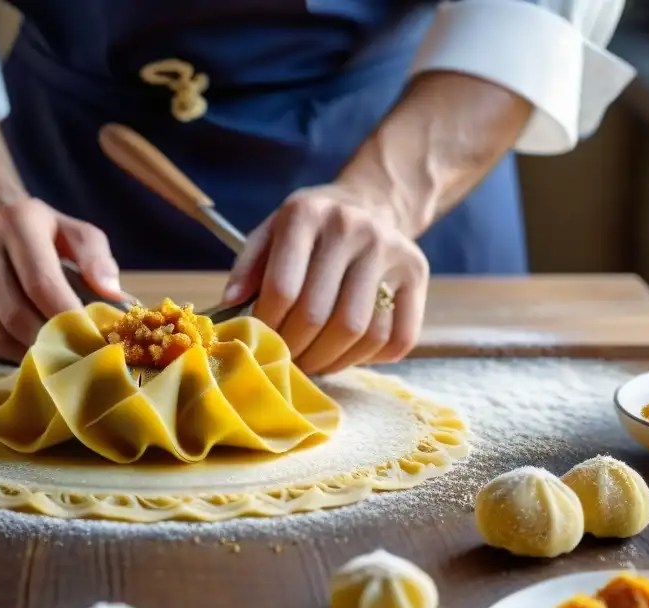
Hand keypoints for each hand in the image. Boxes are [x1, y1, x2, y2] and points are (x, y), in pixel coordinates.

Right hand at [0, 198, 121, 359]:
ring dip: (28, 353)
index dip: (67, 319)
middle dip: (50, 343)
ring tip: (52, 353)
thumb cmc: (44, 240)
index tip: (91, 343)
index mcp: (16, 220)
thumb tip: (110, 293)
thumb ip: (97, 259)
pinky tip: (21, 343)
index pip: (41, 282)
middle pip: (15, 316)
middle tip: (76, 358)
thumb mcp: (76, 235)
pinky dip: (3, 352)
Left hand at [222, 185, 429, 373]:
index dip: (267, 327)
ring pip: (359, 331)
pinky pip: (398, 337)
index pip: (282, 288)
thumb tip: (230, 306)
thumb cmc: (309, 230)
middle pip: (319, 315)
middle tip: (286, 363)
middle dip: (296, 351)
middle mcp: (352, 227)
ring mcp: (390, 250)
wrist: (370, 202)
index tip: (260, 343)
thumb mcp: (270, 233)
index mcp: (306, 214)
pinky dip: (371, 359)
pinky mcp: (417, 272)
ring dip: (331, 361)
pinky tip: (349, 354)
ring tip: (314, 364)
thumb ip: (247, 268)